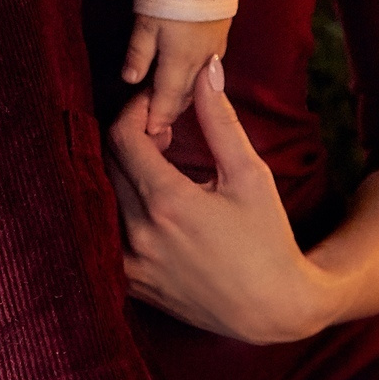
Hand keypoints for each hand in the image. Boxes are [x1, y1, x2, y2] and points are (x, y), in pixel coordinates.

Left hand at [105, 57, 337, 344]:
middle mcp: (139, 234)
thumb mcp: (250, 175)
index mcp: (167, 202)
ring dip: (122, 173)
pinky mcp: (133, 284)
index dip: (134, 111)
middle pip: (108, 163)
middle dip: (129, 138)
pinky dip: (119, 211)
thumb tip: (207, 70)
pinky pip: (106, 235)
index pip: (121, 137)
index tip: (156, 106)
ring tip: (159, 167)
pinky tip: (150, 205)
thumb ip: (220, 120)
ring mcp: (131, 263)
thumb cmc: (267, 239)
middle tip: (162, 132)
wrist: (273, 309)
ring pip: (104, 198)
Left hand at [121, 15, 230, 139]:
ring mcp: (215, 51)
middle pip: (185, 96)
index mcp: (180, 63)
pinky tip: (189, 79)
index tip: (151, 134)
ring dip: (185, 98)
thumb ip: (138, 54)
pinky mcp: (222, 38)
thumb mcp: (145, 24)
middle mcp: (201, 62)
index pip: (167, 101)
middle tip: (159, 124)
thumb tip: (130, 80)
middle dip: (171, 111)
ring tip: (171, 106)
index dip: (158, 119)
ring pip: (198, 85)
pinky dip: (197, 81)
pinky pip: (208, 70)